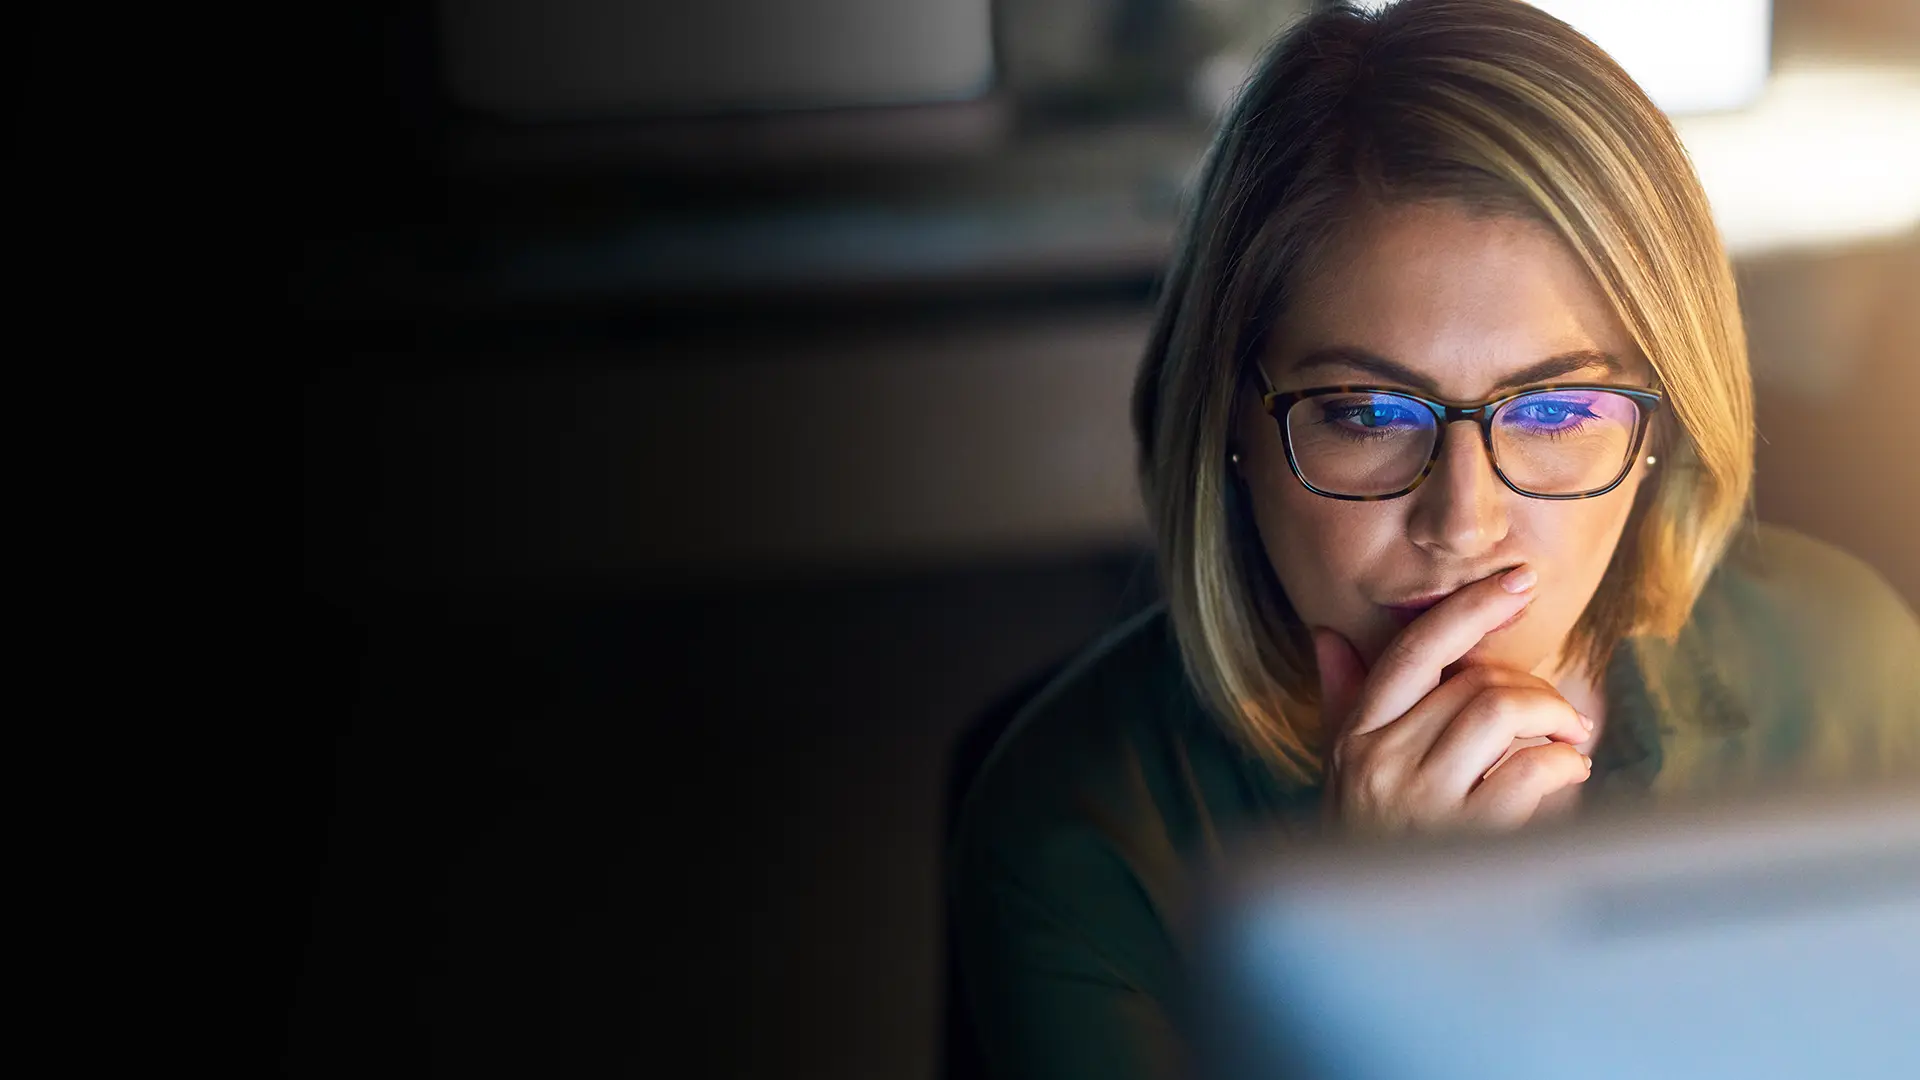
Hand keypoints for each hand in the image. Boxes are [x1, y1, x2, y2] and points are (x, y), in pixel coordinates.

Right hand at [1313, 566, 1592, 832]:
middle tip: (1558, 715)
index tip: (1518, 582)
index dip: (1471, 607)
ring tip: (1568, 742)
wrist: (1371, 941)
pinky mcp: (1464, 839)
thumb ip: (1342, 703)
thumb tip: (1327, 636)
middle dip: (1532, 688)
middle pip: (1473, 681)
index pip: (1414, 649)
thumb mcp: (1340, 773)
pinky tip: (1568, 776)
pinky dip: (1564, 765)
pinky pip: (1530, 769)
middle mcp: (1380, 761)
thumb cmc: (1365, 848)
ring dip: (1554, 718)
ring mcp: (1421, 801)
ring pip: (1502, 712)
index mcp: (1354, 736)